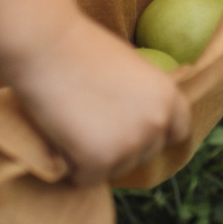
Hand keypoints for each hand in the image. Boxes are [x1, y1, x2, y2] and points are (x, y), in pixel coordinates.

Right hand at [0, 11, 192, 186]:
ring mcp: (130, 144)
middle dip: (120, 146)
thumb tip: (140, 124)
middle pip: (144, 155)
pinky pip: (86, 178)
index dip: (154, 134)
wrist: (45, 45)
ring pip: (116, 169)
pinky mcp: (100, 160)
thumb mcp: (130, 68)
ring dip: (95, 158)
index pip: (177, 133)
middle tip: (90, 121)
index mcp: (169, 97)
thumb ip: (142, 98)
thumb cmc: (80, 48)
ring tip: (73, 124)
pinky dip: (72, 166)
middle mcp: (157, 123)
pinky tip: (60, 138)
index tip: (133, 132)